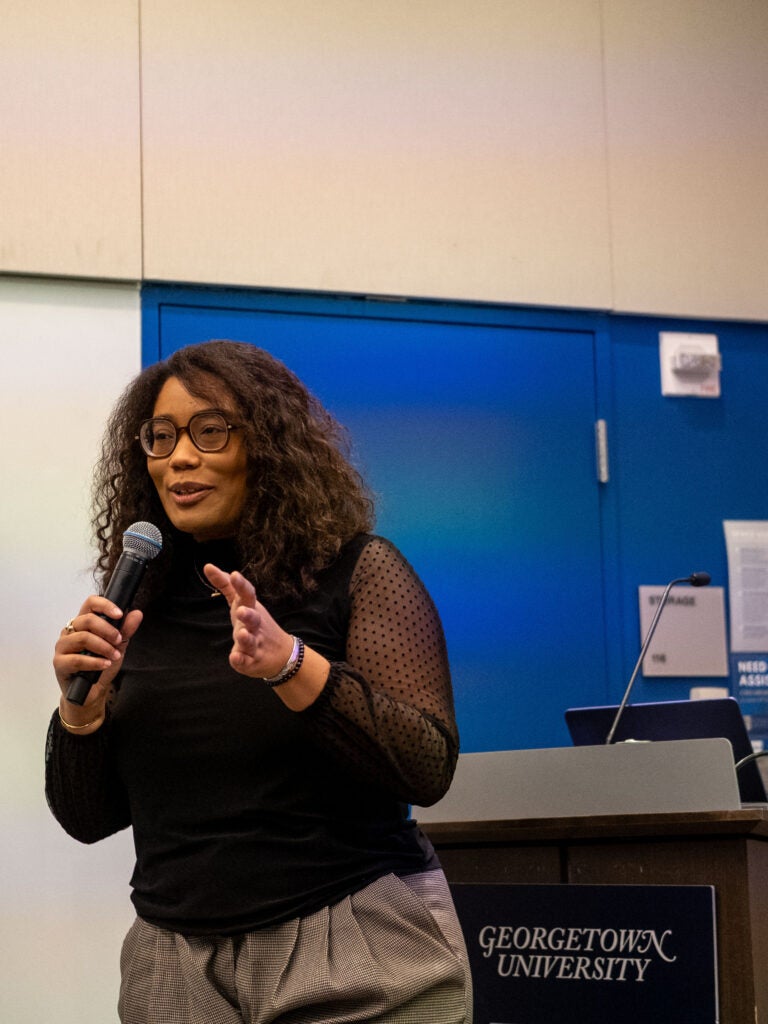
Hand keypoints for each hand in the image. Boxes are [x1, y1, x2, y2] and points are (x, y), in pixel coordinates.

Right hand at [54, 597, 142, 725]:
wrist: (91, 692)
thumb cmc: (101, 665)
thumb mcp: (118, 646)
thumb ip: (126, 630)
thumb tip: (137, 613)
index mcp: (83, 623)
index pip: (90, 603)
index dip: (105, 605)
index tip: (120, 614)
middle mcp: (70, 631)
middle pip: (86, 619)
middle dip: (108, 630)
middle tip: (119, 640)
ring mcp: (62, 646)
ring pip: (82, 638)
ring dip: (103, 647)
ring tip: (114, 656)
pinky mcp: (59, 663)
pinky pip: (76, 659)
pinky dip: (94, 662)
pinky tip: (105, 665)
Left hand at [204, 565, 293, 678]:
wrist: (281, 653)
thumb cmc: (254, 622)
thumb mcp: (241, 602)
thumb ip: (226, 585)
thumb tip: (208, 566)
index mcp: (251, 608)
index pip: (248, 594)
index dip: (241, 585)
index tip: (234, 574)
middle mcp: (255, 625)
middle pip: (253, 618)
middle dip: (248, 614)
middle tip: (241, 610)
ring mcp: (255, 643)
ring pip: (251, 641)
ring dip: (246, 637)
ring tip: (241, 634)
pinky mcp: (252, 661)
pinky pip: (246, 661)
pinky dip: (241, 660)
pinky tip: (235, 658)